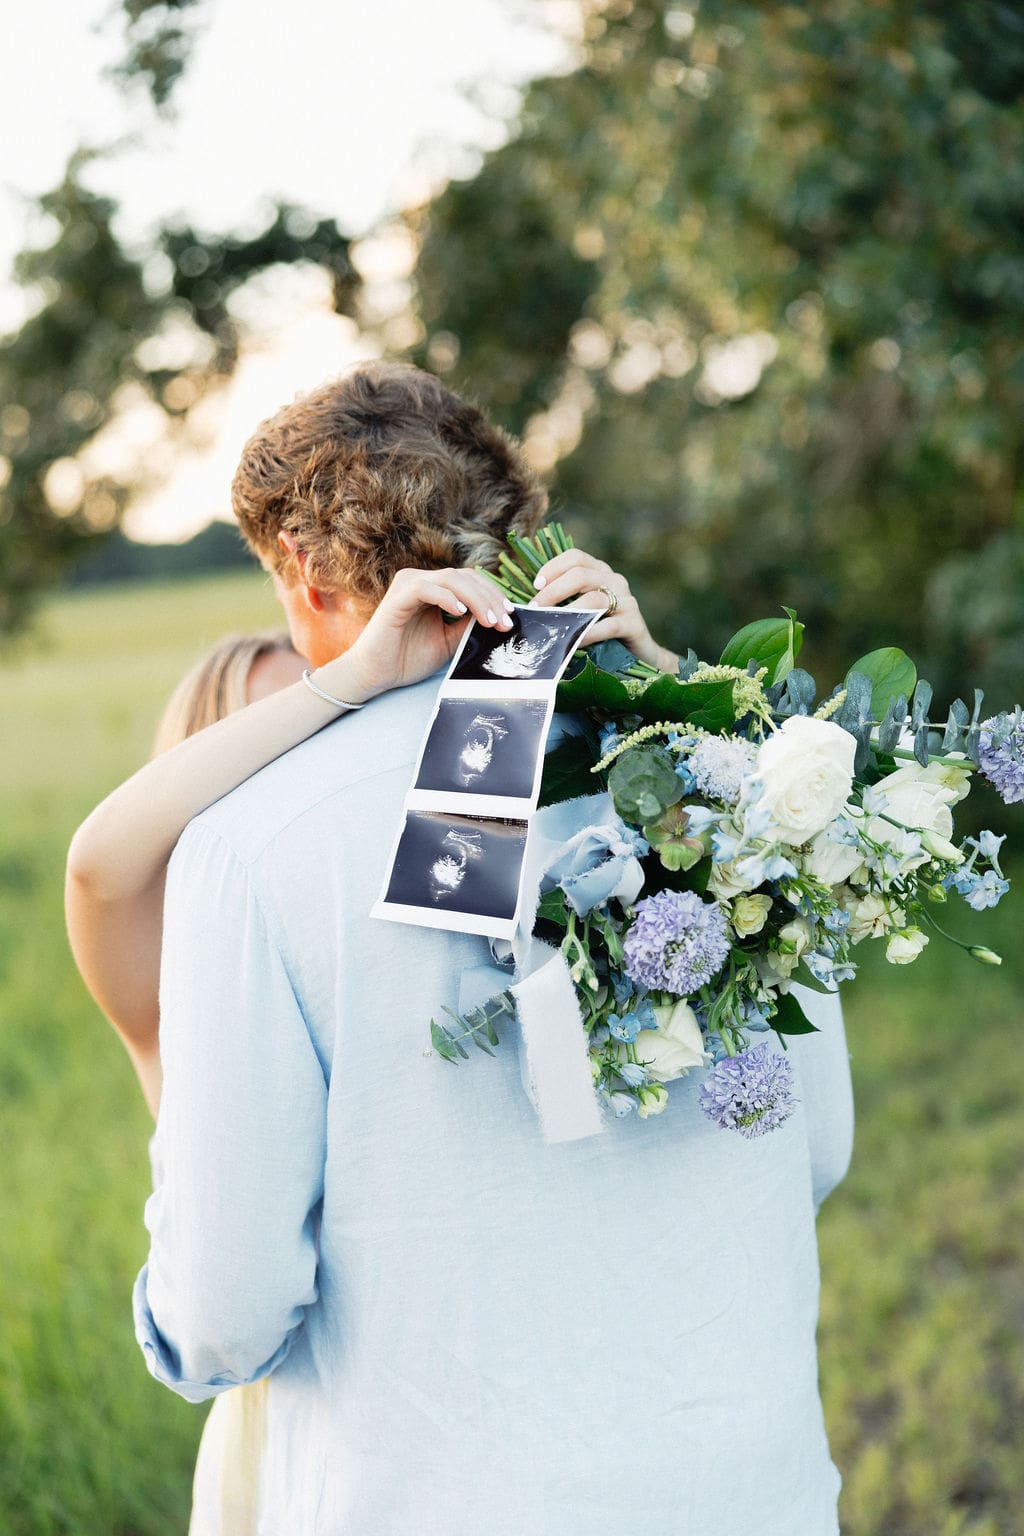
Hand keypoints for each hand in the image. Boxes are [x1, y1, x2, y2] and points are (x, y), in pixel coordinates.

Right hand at [335, 567, 514, 699]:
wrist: (376, 674)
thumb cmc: (408, 658)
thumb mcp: (449, 641)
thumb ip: (469, 626)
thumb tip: (499, 618)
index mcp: (434, 589)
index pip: (471, 581)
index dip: (493, 596)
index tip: (510, 617)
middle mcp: (421, 581)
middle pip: (465, 577)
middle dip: (490, 599)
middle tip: (505, 622)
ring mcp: (408, 585)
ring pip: (450, 579)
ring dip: (475, 599)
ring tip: (489, 621)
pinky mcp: (397, 597)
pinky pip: (426, 588)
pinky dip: (446, 598)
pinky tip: (461, 613)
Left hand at [529, 548, 678, 673]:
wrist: (638, 653)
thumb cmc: (602, 631)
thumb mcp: (582, 610)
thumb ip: (564, 601)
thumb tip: (529, 603)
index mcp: (600, 572)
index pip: (575, 557)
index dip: (553, 567)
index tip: (535, 585)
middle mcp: (615, 581)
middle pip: (581, 575)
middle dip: (553, 591)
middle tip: (536, 609)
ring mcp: (627, 601)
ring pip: (594, 598)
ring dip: (568, 612)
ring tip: (551, 625)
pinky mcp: (634, 623)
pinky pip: (608, 625)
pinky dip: (588, 632)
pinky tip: (573, 641)